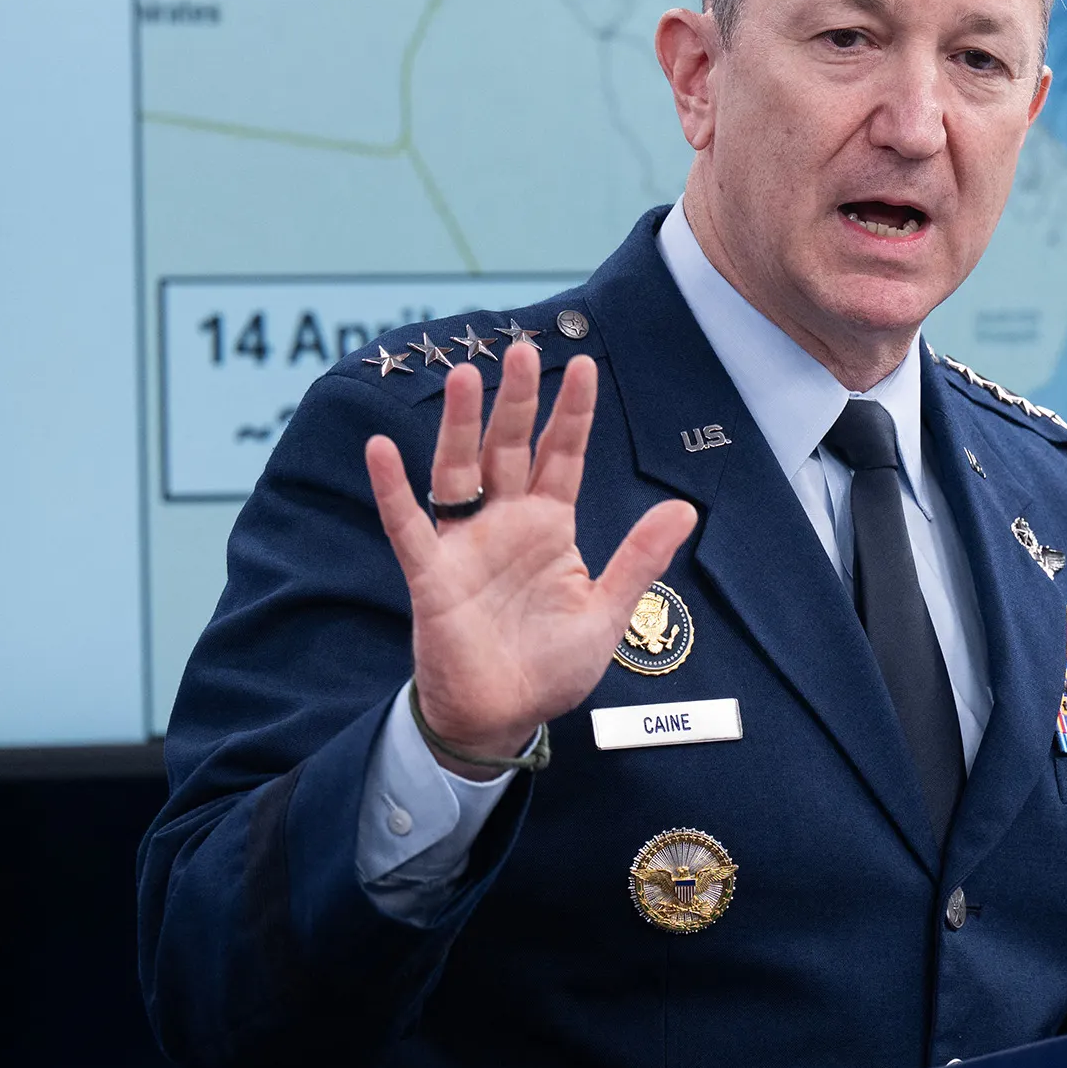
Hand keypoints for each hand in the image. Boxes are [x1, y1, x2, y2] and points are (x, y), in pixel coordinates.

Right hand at [364, 343, 696, 776]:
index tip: (583, 365)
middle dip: (517, 401)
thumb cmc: (551, 664)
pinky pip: (408, 526)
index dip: (571, 413)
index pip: (562, 456)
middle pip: (510, 448)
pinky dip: (393, 489)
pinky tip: (382, 451)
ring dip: (458, 425)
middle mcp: (505, 524)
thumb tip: (685, 509)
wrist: (504, 716)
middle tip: (524, 351)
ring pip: (460, 471)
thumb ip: (640, 558)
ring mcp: (465, 544)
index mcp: (550, 526)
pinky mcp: (431, 575)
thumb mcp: (608, 610)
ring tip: (463, 376)